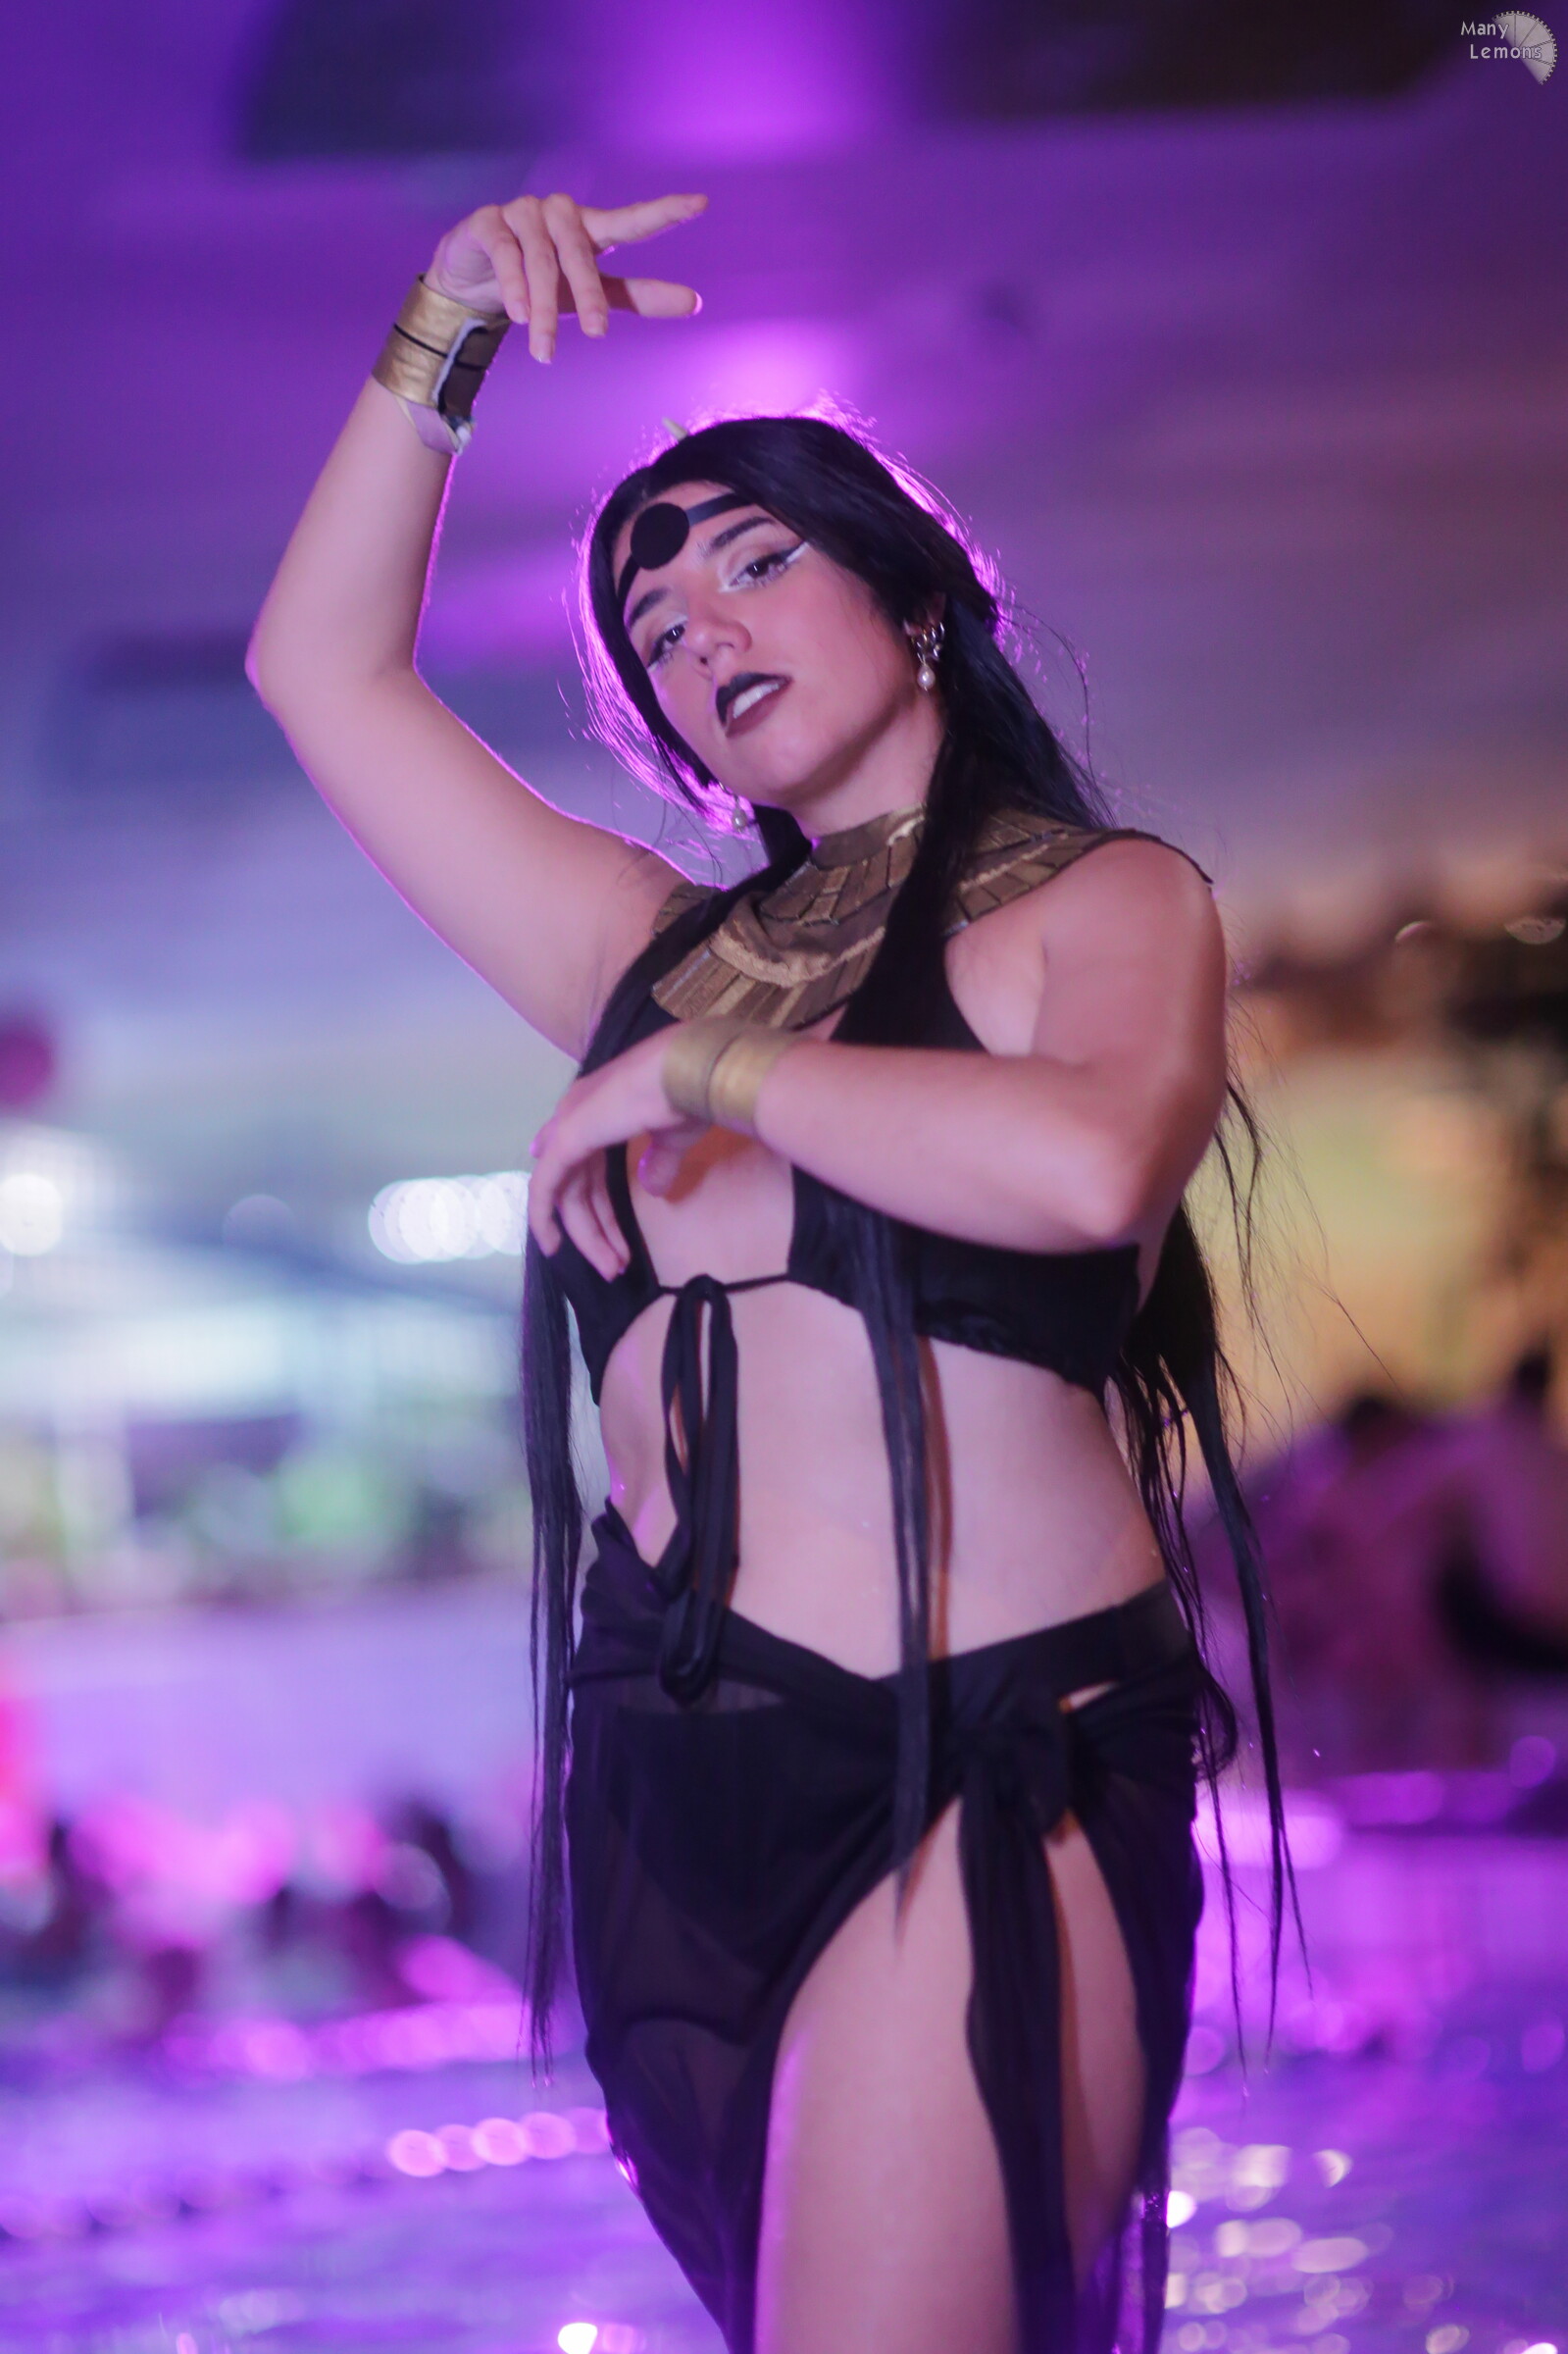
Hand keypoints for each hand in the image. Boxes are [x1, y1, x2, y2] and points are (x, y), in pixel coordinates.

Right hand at [427, 191, 706, 363]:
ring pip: (542, 261)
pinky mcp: (489, 221)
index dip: (664, 212)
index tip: (701, 204)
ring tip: (544, 351)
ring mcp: (523, 212)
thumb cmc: (543, 285)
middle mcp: (559, 213)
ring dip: (542, 309)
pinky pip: (506, 253)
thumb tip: (696, 303)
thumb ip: (640, 297)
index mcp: (590, 228)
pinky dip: (513, 286)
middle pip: (580, 253)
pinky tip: (517, 314)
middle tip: (596, 334)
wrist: (475, 284)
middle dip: (588, 296)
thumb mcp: (593, 295)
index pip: (630, 221)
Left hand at [528, 1033, 708, 1274]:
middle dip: (598, 1228)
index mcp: (602, 1109)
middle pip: (579, 1184)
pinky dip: (544, 1217)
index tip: (608, 1234)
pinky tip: (553, 1245)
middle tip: (616, 1264)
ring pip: (565, 1193)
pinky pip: (545, 1187)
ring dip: (586, 1234)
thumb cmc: (688, 1098)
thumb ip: (658, 1162)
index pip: (588, 1163)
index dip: (595, 1199)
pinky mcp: (564, 1141)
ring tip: (610, 1267)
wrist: (688, 1073)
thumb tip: (654, 1188)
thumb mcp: (673, 1138)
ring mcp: (568, 1125)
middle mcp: (578, 1114)